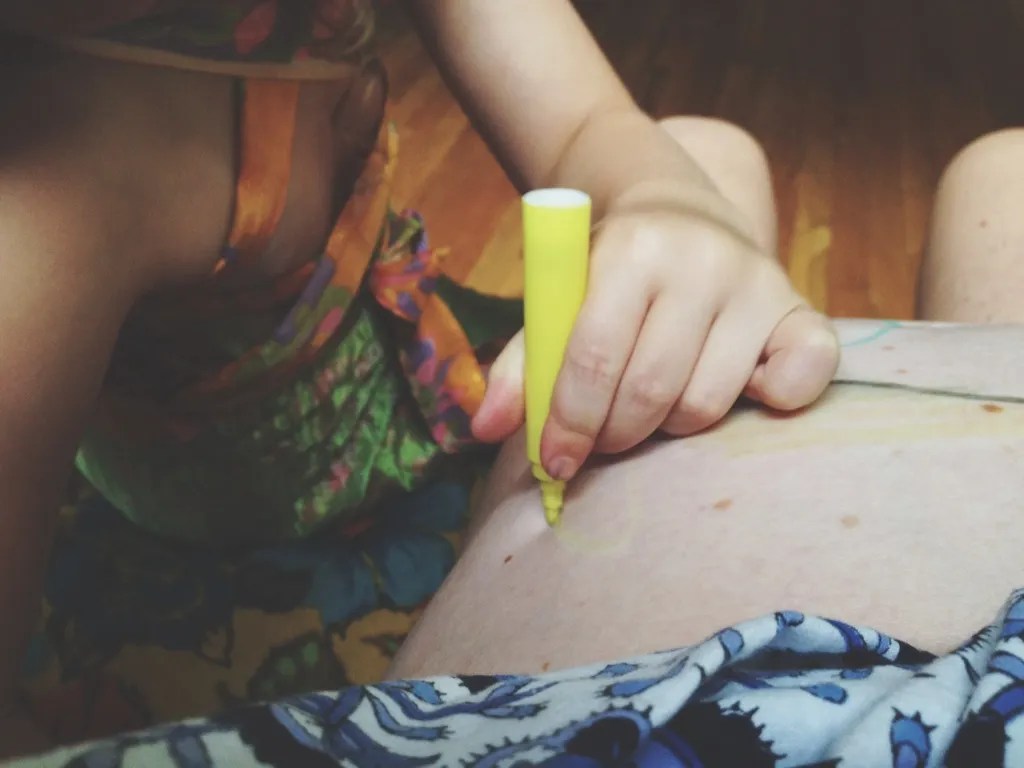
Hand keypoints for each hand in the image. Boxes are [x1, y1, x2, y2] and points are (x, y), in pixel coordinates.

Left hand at [472, 194, 838, 480]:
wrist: (683, 216)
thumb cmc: (611, 273)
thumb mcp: (561, 298)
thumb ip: (523, 361)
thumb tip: (486, 428)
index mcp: (632, 250)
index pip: (594, 356)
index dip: (568, 421)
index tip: (553, 463)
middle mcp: (703, 261)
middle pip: (651, 390)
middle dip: (613, 434)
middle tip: (598, 444)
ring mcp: (758, 285)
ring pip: (706, 403)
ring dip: (668, 427)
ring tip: (650, 407)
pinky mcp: (802, 310)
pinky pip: (804, 378)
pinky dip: (772, 401)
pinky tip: (742, 396)